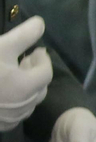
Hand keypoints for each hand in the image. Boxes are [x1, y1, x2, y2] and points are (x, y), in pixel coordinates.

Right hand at [0, 15, 50, 130]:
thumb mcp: (1, 47)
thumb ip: (24, 36)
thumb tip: (40, 23)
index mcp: (26, 87)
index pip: (46, 72)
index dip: (42, 59)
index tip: (36, 50)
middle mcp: (22, 106)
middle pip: (39, 88)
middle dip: (35, 73)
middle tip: (25, 60)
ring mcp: (9, 118)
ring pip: (27, 102)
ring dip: (26, 88)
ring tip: (14, 75)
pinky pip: (13, 114)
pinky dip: (14, 102)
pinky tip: (3, 92)